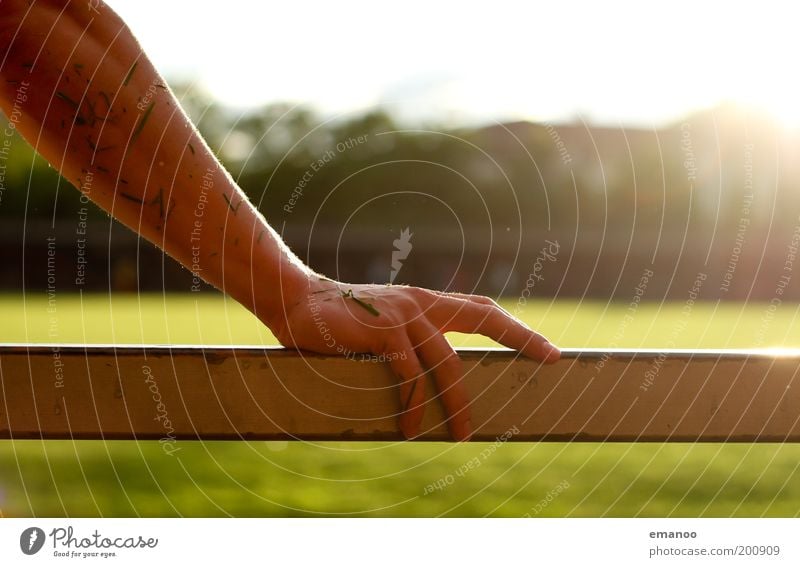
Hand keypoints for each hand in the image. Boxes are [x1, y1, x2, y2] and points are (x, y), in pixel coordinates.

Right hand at [270, 276, 559, 440]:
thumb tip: (430, 374)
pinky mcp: (382, 331)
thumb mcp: (383, 323)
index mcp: (425, 300)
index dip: (516, 327)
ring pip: (447, 362)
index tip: (546, 347)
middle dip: (521, 337)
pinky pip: (408, 375)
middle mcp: (421, 302)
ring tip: (462, 434)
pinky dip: (412, 405)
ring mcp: (403, 314)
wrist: (296, 301)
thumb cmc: (340, 320)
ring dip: (458, 402)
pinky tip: (411, 428)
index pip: (481, 308)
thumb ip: (409, 337)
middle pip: (484, 317)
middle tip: (551, 358)